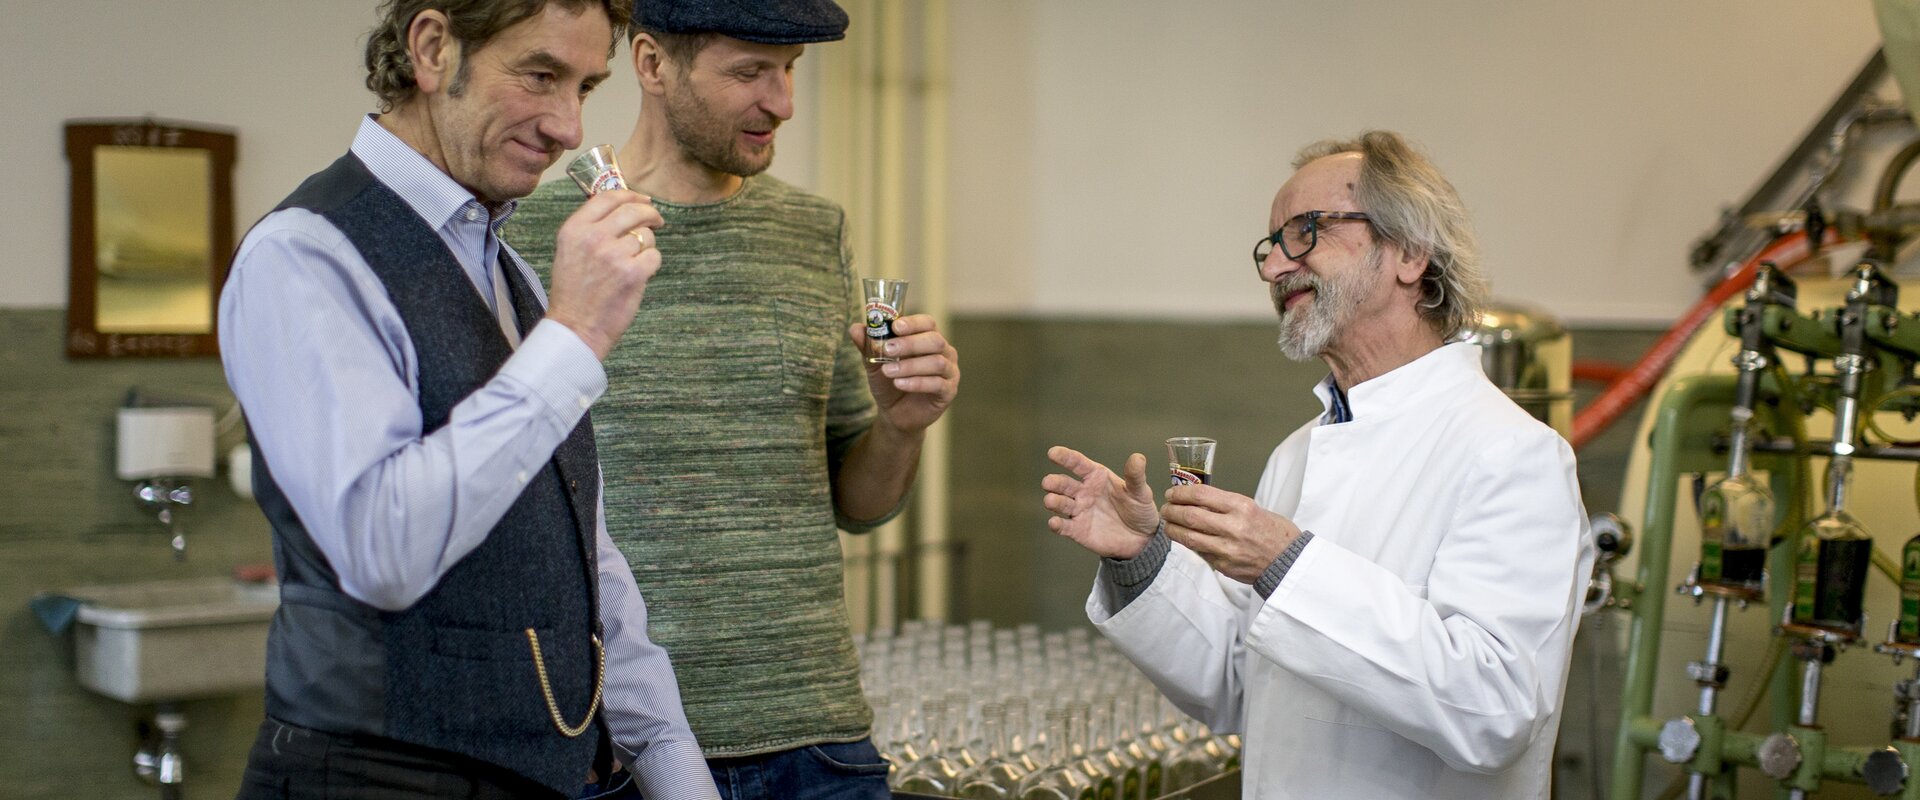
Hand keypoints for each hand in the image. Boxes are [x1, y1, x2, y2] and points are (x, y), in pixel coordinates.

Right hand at [545, 189, 663, 358]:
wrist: (575, 326)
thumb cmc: (574, 291)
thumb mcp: (569, 250)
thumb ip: (590, 228)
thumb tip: (623, 208)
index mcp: (575, 229)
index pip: (607, 197)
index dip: (630, 195)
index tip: (643, 199)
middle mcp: (593, 237)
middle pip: (633, 211)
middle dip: (650, 213)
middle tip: (657, 221)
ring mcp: (614, 254)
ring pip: (646, 236)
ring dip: (647, 246)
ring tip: (634, 261)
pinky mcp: (633, 273)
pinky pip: (654, 256)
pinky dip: (651, 264)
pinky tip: (640, 274)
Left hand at [845, 313, 958, 434]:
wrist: (894, 413)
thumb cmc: (888, 382)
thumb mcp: (874, 363)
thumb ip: (868, 345)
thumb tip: (855, 328)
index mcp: (928, 338)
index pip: (928, 323)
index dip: (913, 323)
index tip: (895, 326)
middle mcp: (944, 352)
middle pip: (935, 341)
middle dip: (910, 344)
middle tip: (888, 349)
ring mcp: (949, 372)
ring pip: (936, 363)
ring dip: (910, 366)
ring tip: (888, 371)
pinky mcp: (948, 392)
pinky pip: (937, 384)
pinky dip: (917, 383)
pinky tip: (899, 384)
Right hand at [1042, 447, 1159, 559]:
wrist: (1142, 538)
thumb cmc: (1139, 509)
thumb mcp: (1140, 492)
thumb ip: (1135, 476)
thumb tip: (1138, 457)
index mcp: (1096, 476)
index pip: (1077, 464)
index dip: (1065, 457)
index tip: (1053, 453)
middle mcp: (1083, 492)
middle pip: (1063, 483)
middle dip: (1053, 482)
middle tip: (1048, 482)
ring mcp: (1079, 511)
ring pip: (1059, 503)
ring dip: (1053, 501)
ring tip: (1050, 500)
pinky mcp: (1077, 530)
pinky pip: (1063, 527)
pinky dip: (1056, 525)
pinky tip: (1054, 523)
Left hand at [1161, 484, 1302, 583]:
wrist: (1289, 561)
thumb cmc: (1273, 531)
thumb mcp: (1254, 508)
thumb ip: (1227, 505)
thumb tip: (1199, 500)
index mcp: (1241, 507)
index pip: (1200, 495)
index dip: (1180, 493)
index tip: (1172, 493)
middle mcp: (1233, 527)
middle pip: (1189, 516)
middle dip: (1171, 510)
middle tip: (1166, 508)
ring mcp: (1227, 548)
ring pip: (1188, 537)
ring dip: (1173, 529)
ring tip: (1168, 524)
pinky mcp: (1224, 565)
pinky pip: (1199, 552)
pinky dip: (1188, 543)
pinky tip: (1184, 538)